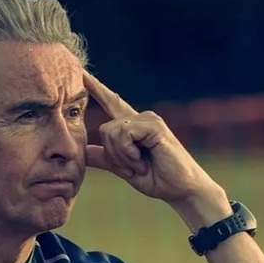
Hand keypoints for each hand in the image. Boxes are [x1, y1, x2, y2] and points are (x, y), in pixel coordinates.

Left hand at [83, 72, 227, 225]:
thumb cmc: (158, 179)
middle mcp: (140, 119)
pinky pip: (124, 134)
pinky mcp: (153, 125)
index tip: (82, 73)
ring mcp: (148, 119)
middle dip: (114, 155)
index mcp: (133, 127)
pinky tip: (144, 159)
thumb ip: (105, 158)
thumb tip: (84, 152)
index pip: (112, 103)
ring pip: (112, 132)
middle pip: (105, 129)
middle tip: (135, 168)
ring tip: (142, 164)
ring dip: (122, 156)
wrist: (181, 189)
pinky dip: (129, 152)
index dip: (97, 88)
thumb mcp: (125, 169)